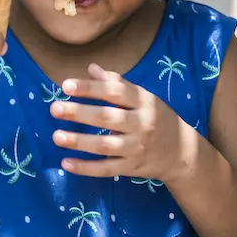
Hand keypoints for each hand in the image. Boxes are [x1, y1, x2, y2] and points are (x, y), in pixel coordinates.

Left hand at [51, 64, 192, 181]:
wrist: (182, 152)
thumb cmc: (156, 118)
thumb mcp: (143, 98)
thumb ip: (117, 84)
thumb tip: (91, 67)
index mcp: (144, 102)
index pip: (115, 92)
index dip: (90, 88)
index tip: (65, 85)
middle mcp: (142, 124)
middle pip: (108, 118)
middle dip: (80, 113)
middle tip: (54, 109)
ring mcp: (137, 148)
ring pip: (105, 146)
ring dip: (79, 141)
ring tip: (56, 136)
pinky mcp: (132, 167)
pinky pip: (106, 169)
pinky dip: (85, 168)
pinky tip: (66, 163)